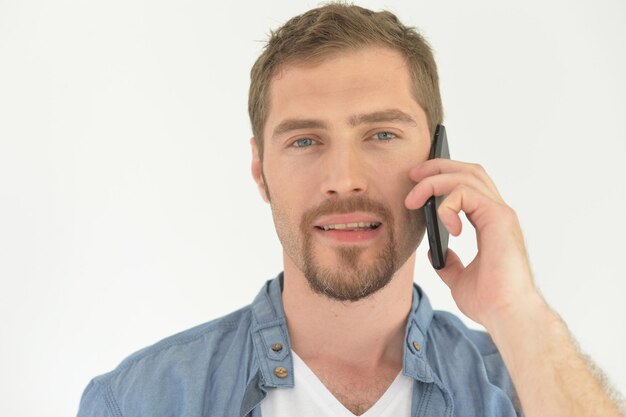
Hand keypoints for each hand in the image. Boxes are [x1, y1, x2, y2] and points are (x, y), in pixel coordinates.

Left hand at [405, 159, 541, 326]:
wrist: (507, 315)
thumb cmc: (491, 301)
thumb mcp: (459, 279)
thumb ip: (450, 263)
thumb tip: (436, 254)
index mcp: (490, 223)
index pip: (469, 185)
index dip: (443, 177)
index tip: (416, 184)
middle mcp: (497, 213)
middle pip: (469, 171)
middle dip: (438, 167)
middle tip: (412, 175)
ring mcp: (500, 213)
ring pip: (467, 176)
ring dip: (435, 181)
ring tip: (414, 198)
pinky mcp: (499, 218)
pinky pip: (466, 193)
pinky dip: (448, 203)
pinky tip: (445, 224)